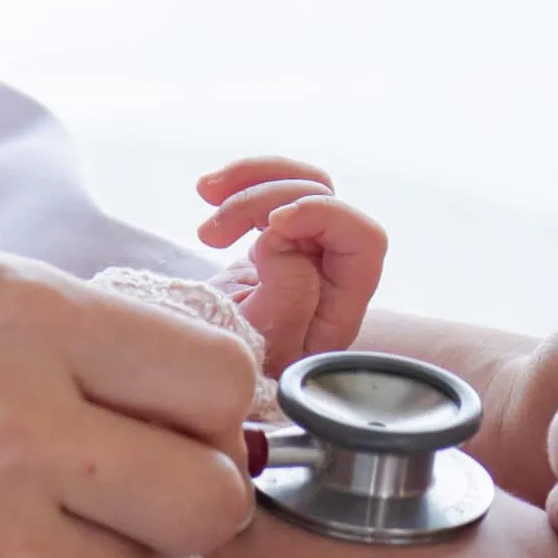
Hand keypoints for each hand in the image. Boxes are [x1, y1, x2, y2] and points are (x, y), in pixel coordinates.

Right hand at [195, 155, 388, 375]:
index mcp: (339, 308)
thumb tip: (284, 239)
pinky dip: (242, 184)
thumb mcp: (261, 349)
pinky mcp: (275, 244)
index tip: (270, 224)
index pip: (365, 241)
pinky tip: (208, 193)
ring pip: (302, 185)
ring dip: (252, 180)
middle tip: (211, 232)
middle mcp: (329, 277)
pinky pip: (274, 195)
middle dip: (268, 198)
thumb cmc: (230, 374)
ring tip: (206, 195)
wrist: (192, 376)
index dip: (324, 217)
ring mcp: (304, 256)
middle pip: (329, 201)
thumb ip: (287, 297)